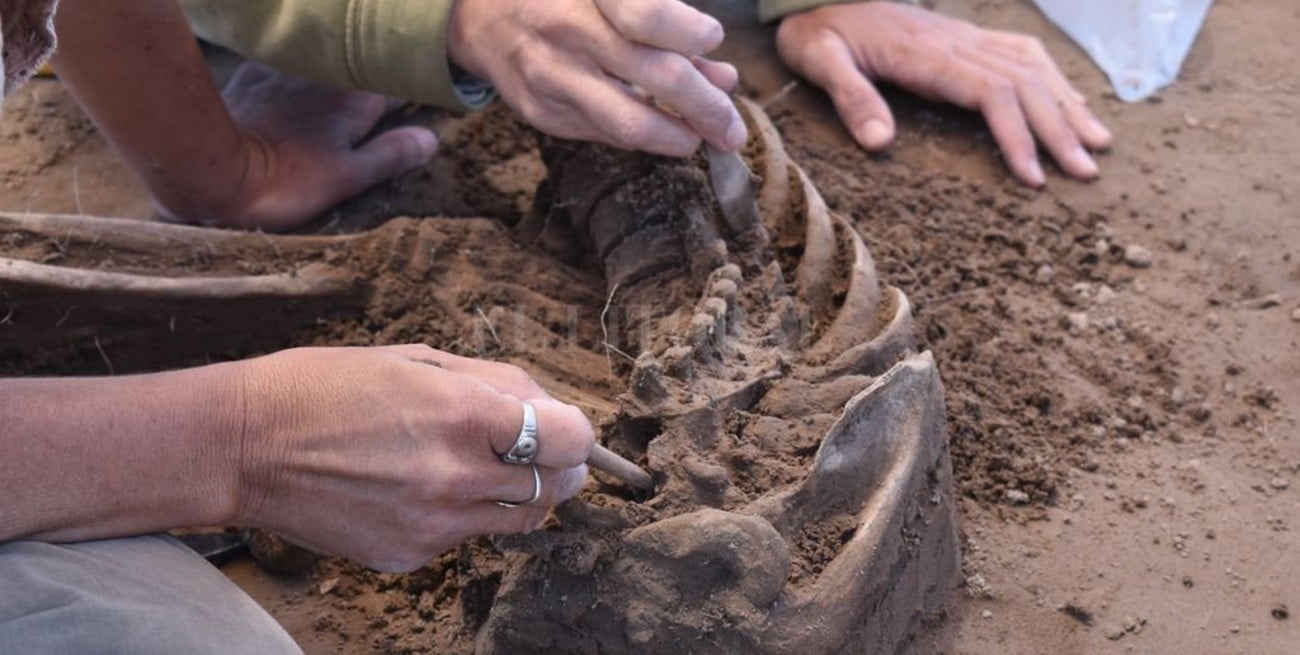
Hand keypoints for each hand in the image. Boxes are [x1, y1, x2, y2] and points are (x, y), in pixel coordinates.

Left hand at [155, 62, 438, 230]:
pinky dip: (299, 57)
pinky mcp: (252, 74)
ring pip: (325, 55)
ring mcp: (287, 74)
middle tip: (397, 65)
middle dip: (381, 63)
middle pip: (363, 62)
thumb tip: (431, 138)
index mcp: (355, 104)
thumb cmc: (283, 181)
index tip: (433, 78)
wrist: (208, 168)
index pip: (398, 81)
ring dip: (341, 56)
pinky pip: (285, 55)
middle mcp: (324, 79)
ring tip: (353, 59)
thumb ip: (390, 156)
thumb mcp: (346, 179)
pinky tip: (300, 61)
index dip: (415, 78)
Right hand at [230, 345, 595, 571]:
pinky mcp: (409, 556)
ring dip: (516, 493)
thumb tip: (546, 405)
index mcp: (466, 417)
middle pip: (557, 487)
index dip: (575, 431)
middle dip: (557, 466)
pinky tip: (420, 488)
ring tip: (479, 465)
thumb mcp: (418, 361)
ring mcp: (435, 525)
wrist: (245, 445)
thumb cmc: (328, 387)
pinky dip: (460, 516)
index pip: (572, 439)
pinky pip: (463, 538)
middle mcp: (458, 478)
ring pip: (518, 519)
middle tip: (536, 449)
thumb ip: (494, 384)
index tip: (563, 428)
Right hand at [447, 0, 745, 156]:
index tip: (712, 39)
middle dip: (708, 108)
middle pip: (658, 74)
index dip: (690, 31)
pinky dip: (643, 138)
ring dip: (680, 138)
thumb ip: (666, 21)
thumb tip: (721, 73)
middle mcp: (567, 31)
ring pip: (631, 122)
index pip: (647, 14)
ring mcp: (552, 76)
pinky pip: (605, 135)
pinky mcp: (542, 113)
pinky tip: (665, 133)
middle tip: (733, 129)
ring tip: (707, 140)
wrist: (480, 17)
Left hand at [775, 3, 1112, 185]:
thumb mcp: (820, 61)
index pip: (990, 92)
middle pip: (1025, 82)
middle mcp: (957, 43)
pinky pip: (1022, 54)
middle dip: (1059, 128)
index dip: (1017, 134)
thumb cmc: (818, 32)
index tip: (1034, 178)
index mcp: (927, 54)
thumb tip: (879, 142)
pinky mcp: (965, 39)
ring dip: (1067, 105)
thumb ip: (850, 97)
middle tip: (1086, 173)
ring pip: (1033, 67)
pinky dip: (1054, 81)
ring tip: (1098, 144)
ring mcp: (966, 38)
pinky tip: (1072, 104)